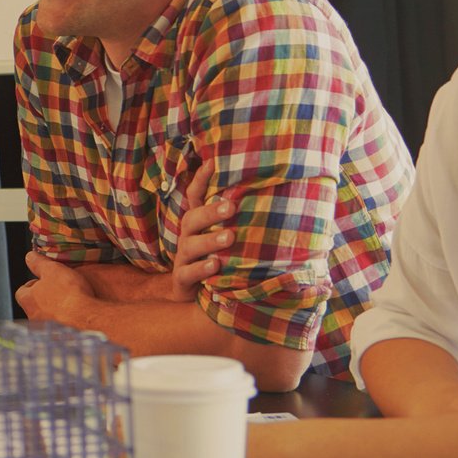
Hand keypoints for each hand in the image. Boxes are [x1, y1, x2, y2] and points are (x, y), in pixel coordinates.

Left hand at [15, 251, 94, 324]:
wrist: (87, 319)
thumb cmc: (69, 295)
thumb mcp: (53, 270)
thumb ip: (38, 263)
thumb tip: (29, 257)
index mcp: (28, 300)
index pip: (21, 292)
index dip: (32, 284)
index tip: (41, 280)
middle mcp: (33, 318)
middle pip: (34, 307)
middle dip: (43, 300)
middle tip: (57, 293)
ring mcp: (46, 331)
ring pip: (46, 320)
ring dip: (54, 314)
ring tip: (69, 307)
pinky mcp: (59, 341)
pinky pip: (59, 331)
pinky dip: (64, 325)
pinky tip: (75, 320)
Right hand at [162, 161, 236, 301]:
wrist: (192, 295)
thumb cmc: (218, 261)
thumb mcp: (226, 240)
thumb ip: (241, 222)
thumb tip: (275, 198)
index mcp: (198, 224)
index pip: (195, 196)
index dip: (201, 180)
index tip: (213, 162)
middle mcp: (188, 237)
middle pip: (192, 218)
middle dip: (210, 211)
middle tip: (231, 207)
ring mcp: (183, 257)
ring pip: (191, 244)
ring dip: (210, 240)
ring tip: (229, 237)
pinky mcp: (182, 279)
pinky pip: (188, 272)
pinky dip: (201, 268)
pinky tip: (216, 265)